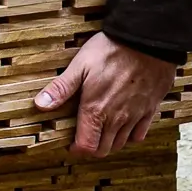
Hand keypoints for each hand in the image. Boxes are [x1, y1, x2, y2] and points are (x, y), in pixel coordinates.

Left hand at [35, 34, 176, 156]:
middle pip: (104, 150)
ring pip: (121, 143)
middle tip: (86, 135)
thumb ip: (61, 88)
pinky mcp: (150, 109)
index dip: (77, 149)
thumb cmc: (112, 50)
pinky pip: (140, 134)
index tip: (72, 143)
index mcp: (96, 110)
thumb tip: (41, 104)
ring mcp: (135, 115)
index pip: (86, 147)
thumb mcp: (80, 65)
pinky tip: (124, 123)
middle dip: (92, 147)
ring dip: (110, 141)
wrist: (147, 40)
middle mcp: (116, 118)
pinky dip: (131, 134)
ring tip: (102, 128)